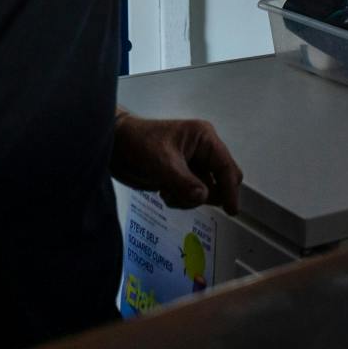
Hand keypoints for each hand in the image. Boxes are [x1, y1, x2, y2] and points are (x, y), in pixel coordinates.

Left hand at [110, 113, 241, 214]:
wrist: (115, 147)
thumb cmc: (138, 142)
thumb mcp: (162, 163)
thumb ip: (184, 182)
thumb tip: (203, 197)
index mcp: (204, 138)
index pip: (225, 166)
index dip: (231, 189)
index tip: (232, 210)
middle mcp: (202, 150)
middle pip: (221, 180)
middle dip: (205, 194)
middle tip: (188, 198)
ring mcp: (193, 164)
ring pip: (206, 192)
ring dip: (188, 198)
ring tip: (168, 191)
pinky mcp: (182, 176)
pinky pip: (192, 196)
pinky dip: (180, 199)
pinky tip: (164, 191)